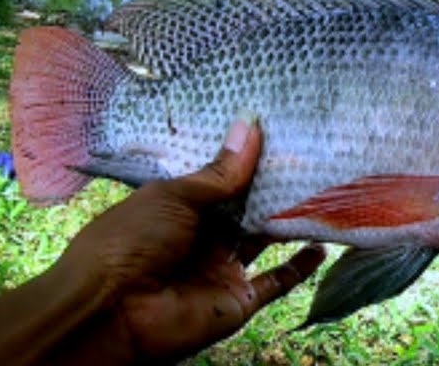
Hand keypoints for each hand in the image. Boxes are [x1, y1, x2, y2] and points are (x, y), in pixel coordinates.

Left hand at [51, 119, 325, 363]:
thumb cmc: (131, 240)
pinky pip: (275, 283)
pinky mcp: (238, 300)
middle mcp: (203, 236)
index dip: (248, 161)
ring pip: (264, 241)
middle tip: (315, 159)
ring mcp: (222, 268)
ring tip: (326, 192)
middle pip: (246, 209)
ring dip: (290, 221)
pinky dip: (299, 268)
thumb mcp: (174, 197)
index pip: (222, 181)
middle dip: (275, 188)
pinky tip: (321, 245)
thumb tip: (251, 125)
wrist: (113, 312)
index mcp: (180, 207)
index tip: (283, 135)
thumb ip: (220, 172)